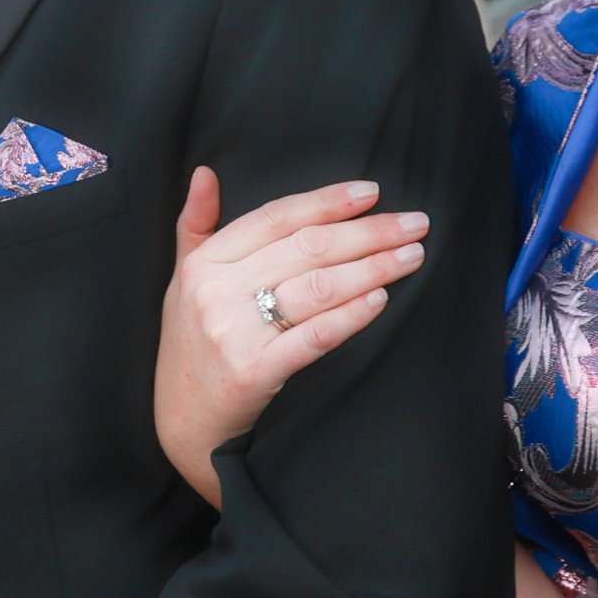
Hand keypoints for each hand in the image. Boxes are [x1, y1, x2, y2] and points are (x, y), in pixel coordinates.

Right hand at [153, 170, 426, 505]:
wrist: (182, 423)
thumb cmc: (190, 345)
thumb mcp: (182, 280)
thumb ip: (195, 224)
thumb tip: (204, 173)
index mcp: (203, 262)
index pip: (276, 217)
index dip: (327, 201)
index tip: (372, 192)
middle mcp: (216, 292)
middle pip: (307, 249)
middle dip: (369, 232)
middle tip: (415, 224)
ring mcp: (234, 333)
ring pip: (317, 287)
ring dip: (374, 267)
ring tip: (411, 256)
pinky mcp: (254, 373)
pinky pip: (314, 336)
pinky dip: (352, 314)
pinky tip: (382, 299)